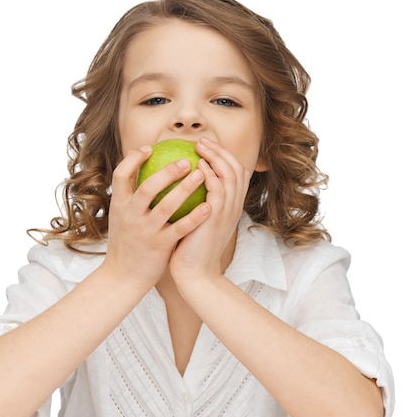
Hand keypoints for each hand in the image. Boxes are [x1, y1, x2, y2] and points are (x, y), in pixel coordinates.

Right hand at [102, 146, 210, 288]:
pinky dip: (194, 216)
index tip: (149, 148)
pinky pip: (180, 228)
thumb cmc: (127, 243)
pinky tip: (209, 206)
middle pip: (147, 187)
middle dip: (167, 171)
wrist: (122, 277)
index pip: (121, 175)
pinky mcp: (159, 246)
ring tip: (201, 175)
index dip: (133, 159)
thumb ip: (131, 198)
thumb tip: (143, 172)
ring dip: (185, 188)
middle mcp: (130, 216)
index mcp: (119, 206)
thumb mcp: (121, 218)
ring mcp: (145, 231)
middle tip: (186, 160)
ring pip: (166, 206)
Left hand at [170, 137, 251, 288]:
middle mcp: (233, 207)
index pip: (237, 174)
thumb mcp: (195, 221)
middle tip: (201, 141)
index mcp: (230, 207)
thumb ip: (195, 203)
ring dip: (215, 157)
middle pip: (237, 168)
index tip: (206, 147)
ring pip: (230, 174)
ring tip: (199, 147)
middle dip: (221, 150)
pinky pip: (218, 189)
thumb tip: (179, 187)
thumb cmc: (189, 249)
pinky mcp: (217, 218)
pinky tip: (197, 166)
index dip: (225, 156)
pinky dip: (210, 174)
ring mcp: (228, 212)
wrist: (194, 274)